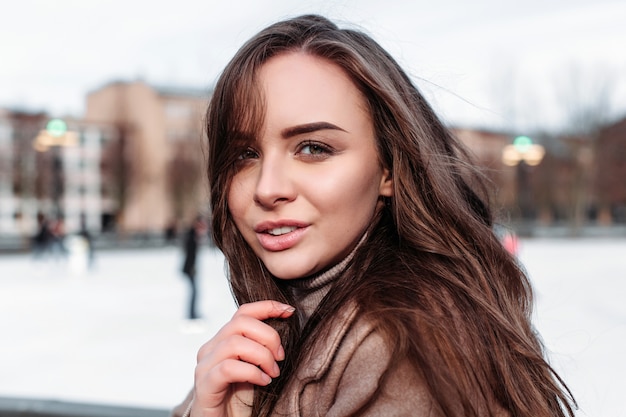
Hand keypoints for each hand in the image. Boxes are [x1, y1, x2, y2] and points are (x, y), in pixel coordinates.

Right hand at [190, 300, 294, 416]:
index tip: (289, 311)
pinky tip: (263, 382)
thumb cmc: (241, 399)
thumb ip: (261, 348)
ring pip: (234, 343)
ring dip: (261, 356)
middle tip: (280, 356)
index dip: (267, 307)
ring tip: (273, 372)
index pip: (243, 312)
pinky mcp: (204, 386)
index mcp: (222, 341)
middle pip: (239, 323)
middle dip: (268, 336)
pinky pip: (228, 368)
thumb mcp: (256, 367)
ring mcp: (204, 366)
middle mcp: (210, 349)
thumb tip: (286, 327)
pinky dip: (251, 372)